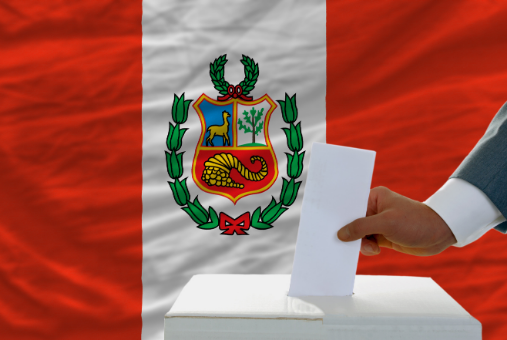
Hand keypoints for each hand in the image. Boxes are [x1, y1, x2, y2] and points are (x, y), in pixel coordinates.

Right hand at [337, 186, 456, 255]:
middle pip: (353, 222)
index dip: (341, 217)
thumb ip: (361, 228)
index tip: (332, 227)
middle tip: (348, 242)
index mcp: (374, 197)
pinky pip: (368, 242)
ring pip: (359, 235)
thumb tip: (341, 234)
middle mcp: (374, 209)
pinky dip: (368, 248)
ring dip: (362, 243)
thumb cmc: (416, 222)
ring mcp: (379, 223)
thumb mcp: (386, 223)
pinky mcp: (384, 236)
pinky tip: (375, 250)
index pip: (351, 206)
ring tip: (372, 248)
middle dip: (351, 233)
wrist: (440, 234)